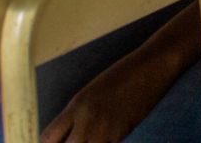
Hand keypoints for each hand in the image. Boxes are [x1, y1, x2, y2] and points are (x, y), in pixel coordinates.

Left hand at [41, 46, 180, 142]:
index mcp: (76, 105)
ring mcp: (104, 129)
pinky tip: (112, 139)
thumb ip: (79, 114)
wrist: (152, 65)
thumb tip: (69, 137)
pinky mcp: (123, 134)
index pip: (48, 137)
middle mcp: (86, 119)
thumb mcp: (94, 92)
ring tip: (97, 140)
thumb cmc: (125, 75)